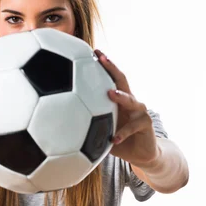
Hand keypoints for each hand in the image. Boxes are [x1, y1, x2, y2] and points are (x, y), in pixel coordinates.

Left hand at [94, 49, 159, 167]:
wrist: (141, 154)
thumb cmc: (119, 140)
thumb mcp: (100, 132)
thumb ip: (86, 127)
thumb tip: (60, 127)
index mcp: (118, 100)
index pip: (110, 78)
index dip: (102, 65)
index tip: (91, 51)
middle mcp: (130, 101)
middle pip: (121, 80)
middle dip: (111, 67)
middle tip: (101, 57)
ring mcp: (140, 111)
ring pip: (131, 100)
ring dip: (120, 97)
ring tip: (110, 94)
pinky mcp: (146, 124)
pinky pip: (131, 128)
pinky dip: (121, 134)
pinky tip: (113, 139)